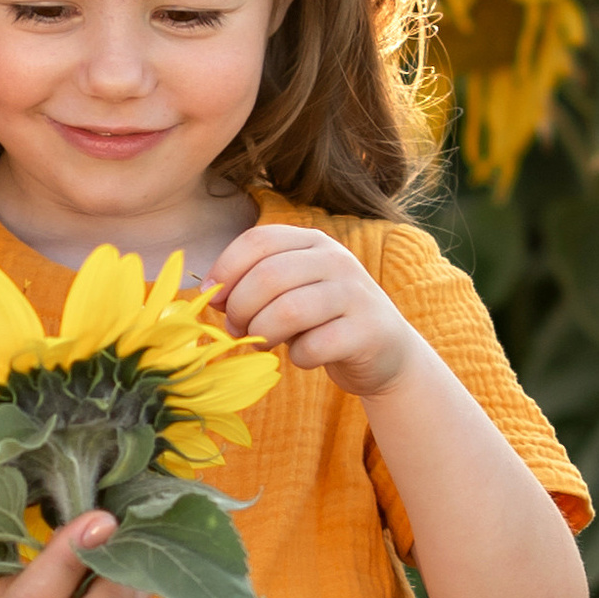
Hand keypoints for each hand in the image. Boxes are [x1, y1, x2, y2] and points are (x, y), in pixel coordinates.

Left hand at [204, 221, 416, 398]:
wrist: (387, 352)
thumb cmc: (324, 321)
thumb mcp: (290, 294)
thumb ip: (254, 286)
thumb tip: (211, 294)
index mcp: (313, 241)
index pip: (258, 240)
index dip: (226, 270)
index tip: (213, 299)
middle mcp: (337, 260)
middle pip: (268, 276)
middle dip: (240, 308)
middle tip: (236, 330)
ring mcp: (356, 294)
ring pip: (289, 311)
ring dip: (263, 333)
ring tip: (263, 342)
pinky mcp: (368, 331)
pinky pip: (314, 346)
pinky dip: (298, 357)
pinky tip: (304, 356)